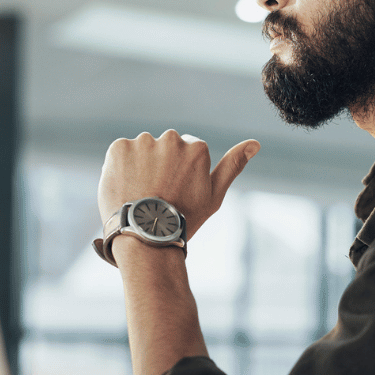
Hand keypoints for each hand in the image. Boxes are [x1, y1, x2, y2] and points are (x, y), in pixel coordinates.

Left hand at [98, 130, 259, 237]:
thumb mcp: (214, 195)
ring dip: (139, 165)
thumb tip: (255, 143)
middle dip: (160, 165)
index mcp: (196, 147)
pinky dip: (120, 166)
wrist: (145, 235)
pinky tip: (126, 187)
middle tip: (155, 194)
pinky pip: (120, 152)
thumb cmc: (183, 219)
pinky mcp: (119, 147)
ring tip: (140, 193)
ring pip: (142, 149)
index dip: (179, 173)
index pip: (186, 150)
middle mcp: (171, 139)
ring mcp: (143, 142)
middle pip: (164, 147)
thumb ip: (232, 165)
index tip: (174, 191)